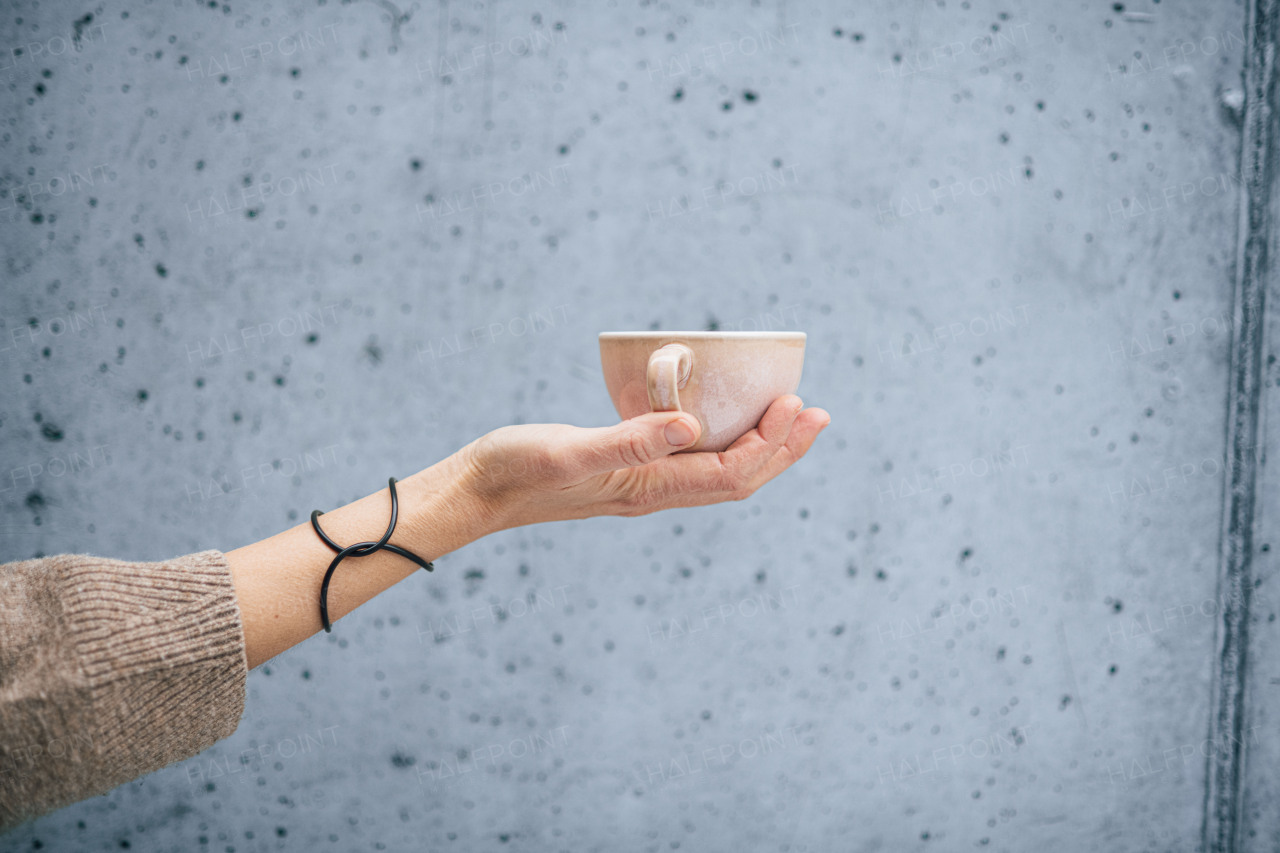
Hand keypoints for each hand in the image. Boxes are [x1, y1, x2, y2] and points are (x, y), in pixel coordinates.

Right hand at [452, 395, 830, 530]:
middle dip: (781, 449)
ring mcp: (641, 486)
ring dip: (759, 447)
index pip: (730, 474)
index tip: (797, 406)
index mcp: (648, 490)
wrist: (475, 492)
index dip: (771, 445)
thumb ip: (628, 441)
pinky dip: (721, 441)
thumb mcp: (568, 451)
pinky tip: (721, 419)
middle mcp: (653, 493)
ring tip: (790, 418)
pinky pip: (690, 462)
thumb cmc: (514, 470)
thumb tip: (692, 427)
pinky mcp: (626, 473)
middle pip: (736, 479)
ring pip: (718, 473)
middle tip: (817, 413)